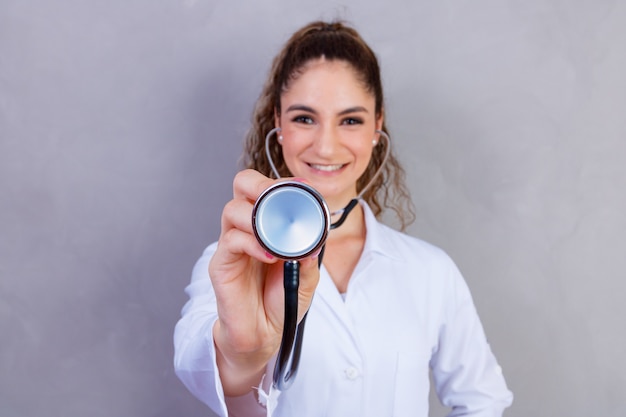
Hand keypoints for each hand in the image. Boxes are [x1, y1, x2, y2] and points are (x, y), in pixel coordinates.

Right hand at [209, 169, 319, 394]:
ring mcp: (232, 245)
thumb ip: (311, 254)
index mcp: (267, 224)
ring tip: (276, 236)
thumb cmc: (281, 301)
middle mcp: (246, 228)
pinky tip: (270, 255)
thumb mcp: (306, 276)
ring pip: (232, 209)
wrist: (264, 335)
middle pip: (242, 185)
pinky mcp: (221, 264)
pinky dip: (253, 243)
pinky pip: (231, 241)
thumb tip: (318, 235)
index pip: (267, 188)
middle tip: (278, 198)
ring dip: (257, 217)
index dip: (283, 182)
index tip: (304, 188)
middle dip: (260, 184)